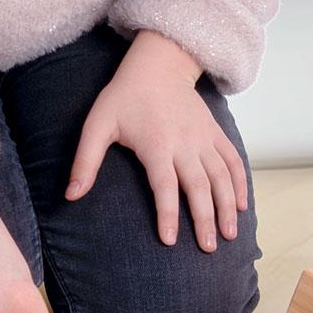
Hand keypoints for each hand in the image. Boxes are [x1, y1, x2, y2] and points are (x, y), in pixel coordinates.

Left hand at [66, 30, 250, 251]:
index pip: (165, 187)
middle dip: (205, 219)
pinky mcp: (215, 133)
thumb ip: (86, 162)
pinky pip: (233, 160)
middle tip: (208, 248)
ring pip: (222, 176)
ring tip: (230, 233)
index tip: (170, 241)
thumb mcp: (97, 125)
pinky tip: (242, 204)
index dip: (168, 214)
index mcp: (157, 146)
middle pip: (200, 187)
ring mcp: (204, 138)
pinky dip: (241, 182)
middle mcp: (185, 144)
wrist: (159, 65)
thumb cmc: (124, 97)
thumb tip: (71, 196)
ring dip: (228, 206)